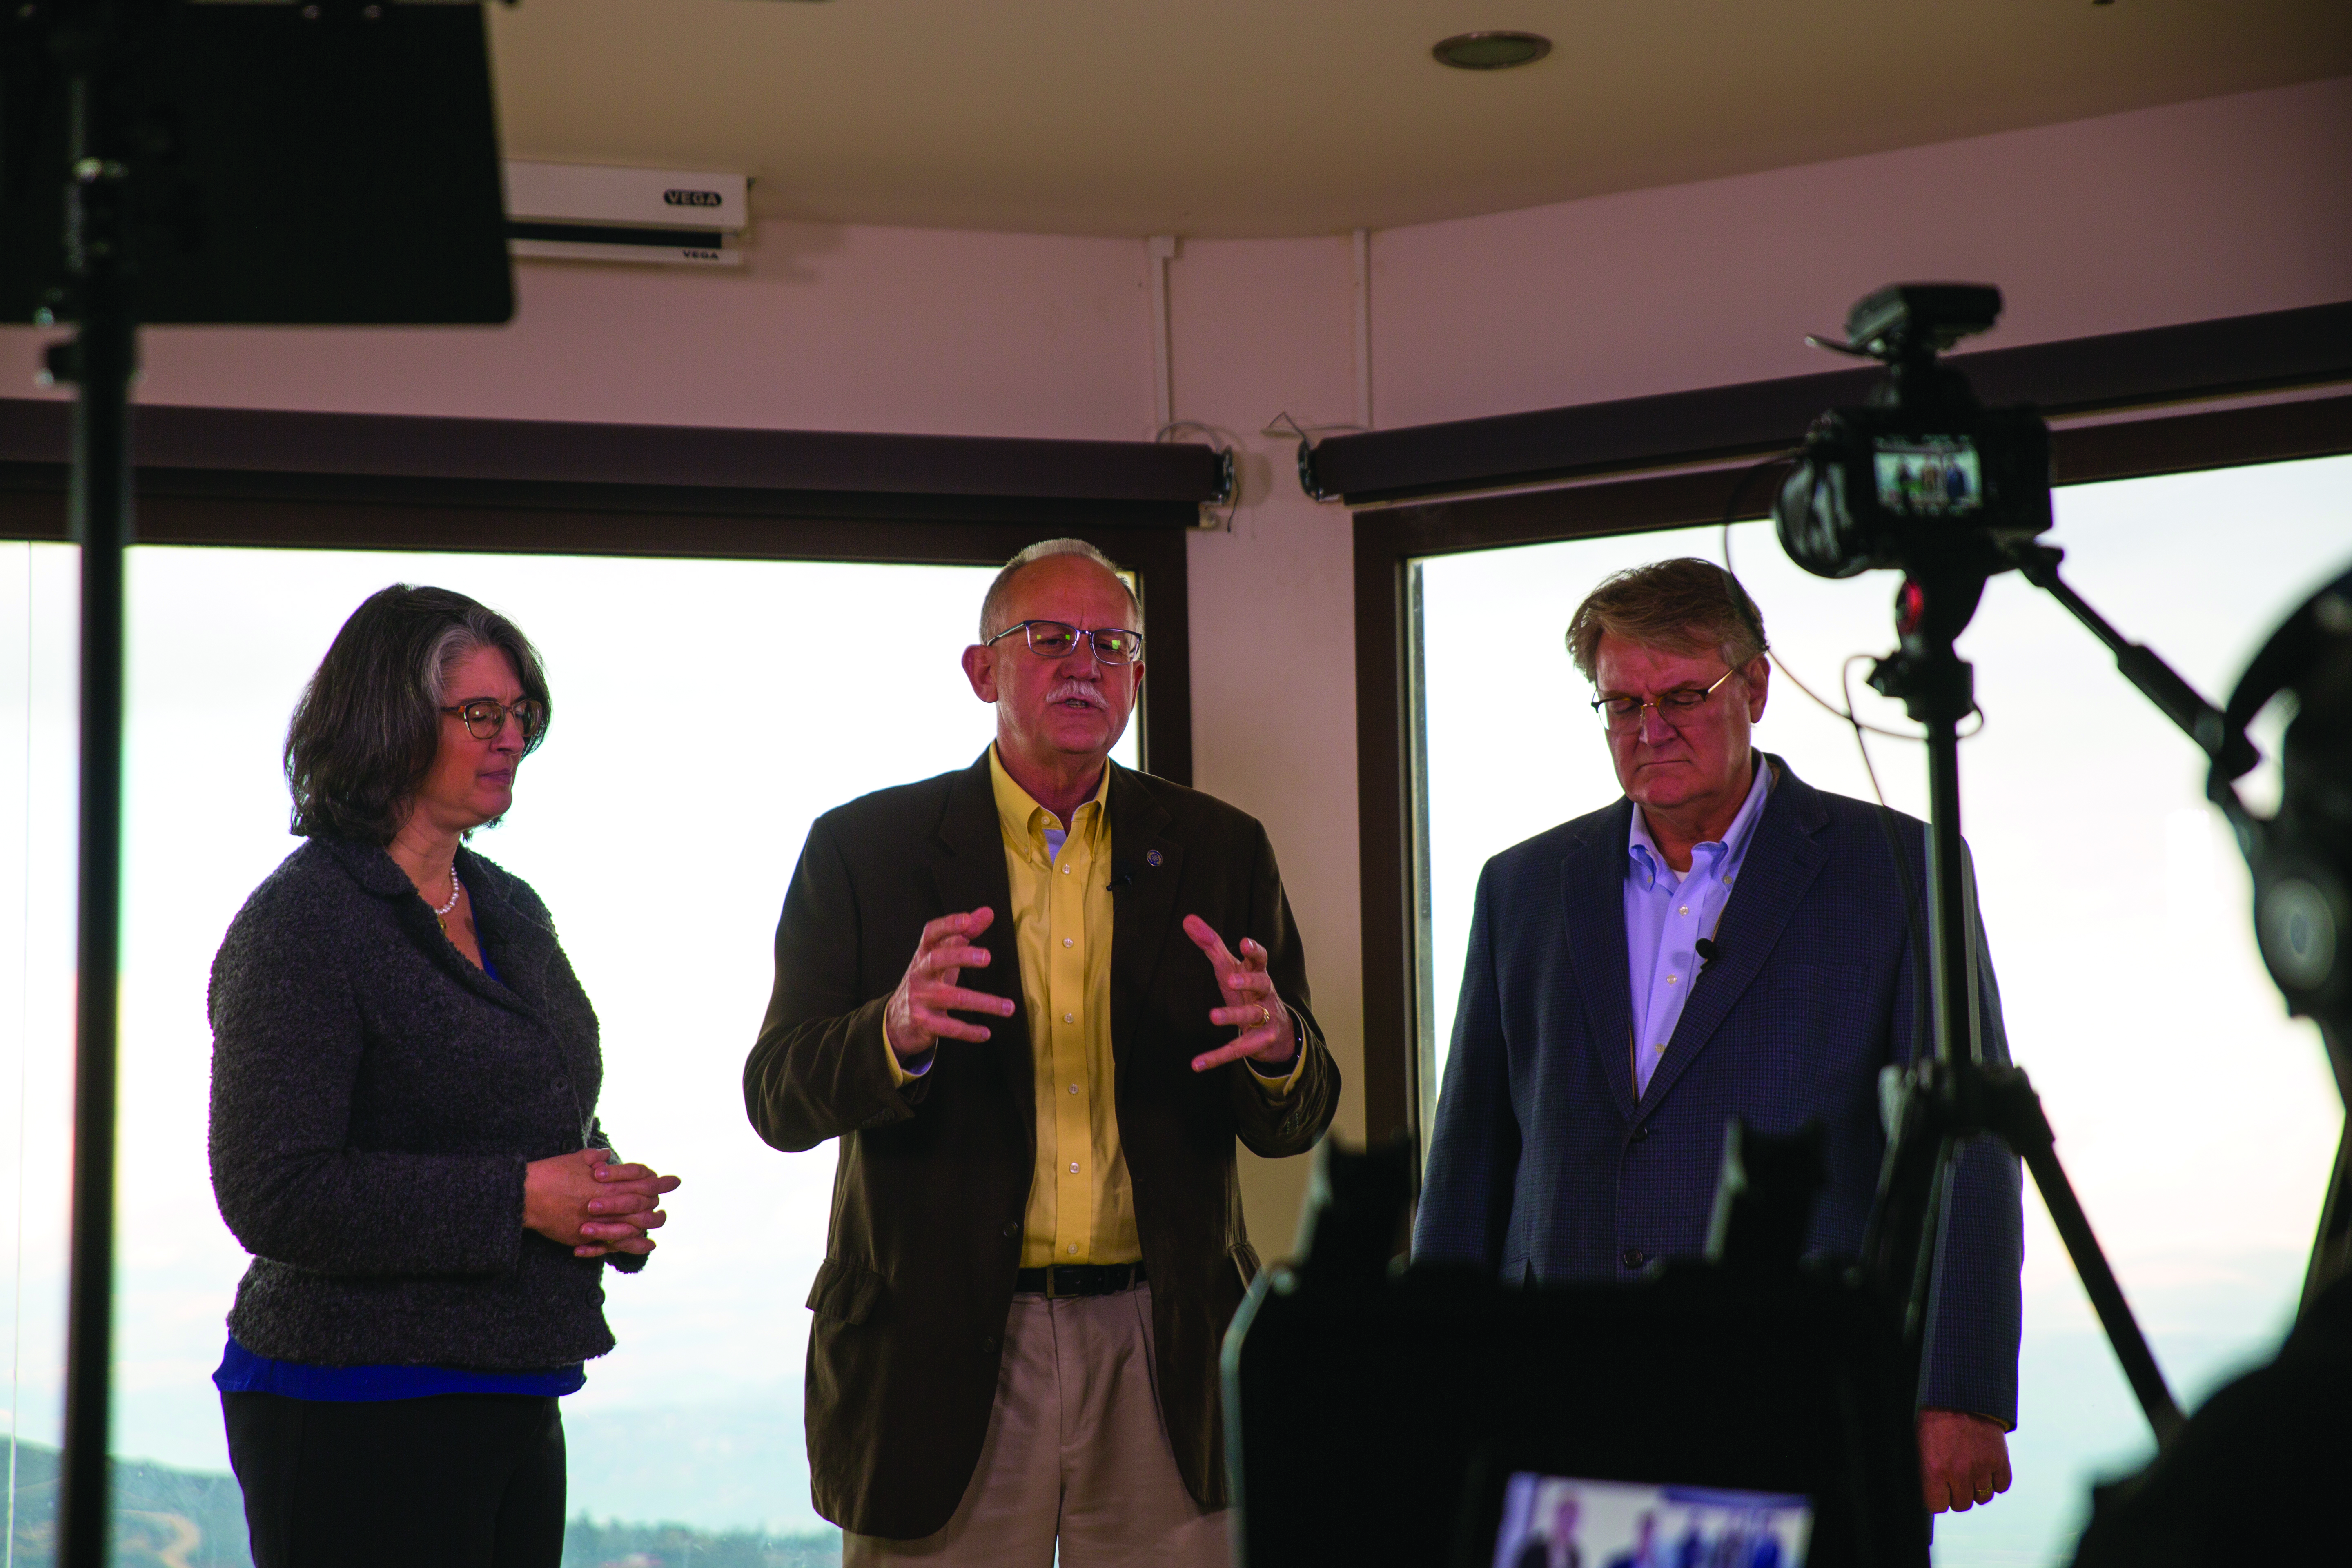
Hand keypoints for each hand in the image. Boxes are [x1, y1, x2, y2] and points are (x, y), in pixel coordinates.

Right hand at [524, 1146, 681, 1258]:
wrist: (525, 1196)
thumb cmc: (549, 1174)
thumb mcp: (575, 1159)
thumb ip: (595, 1158)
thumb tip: (606, 1156)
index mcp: (605, 1182)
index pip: (641, 1181)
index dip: (660, 1181)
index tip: (675, 1181)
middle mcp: (605, 1202)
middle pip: (642, 1204)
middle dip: (659, 1200)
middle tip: (668, 1199)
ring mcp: (597, 1222)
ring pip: (634, 1225)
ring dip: (651, 1222)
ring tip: (661, 1218)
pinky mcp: (585, 1236)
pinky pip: (616, 1244)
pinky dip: (634, 1244)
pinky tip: (647, 1243)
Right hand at [884, 908, 1015, 1058]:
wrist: (896, 1020)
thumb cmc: (928, 981)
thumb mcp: (942, 958)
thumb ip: (964, 935)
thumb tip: (988, 911)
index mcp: (924, 955)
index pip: (931, 934)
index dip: (948, 925)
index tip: (968, 920)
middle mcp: (919, 974)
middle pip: (938, 960)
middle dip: (961, 956)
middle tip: (987, 956)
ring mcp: (919, 999)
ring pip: (953, 998)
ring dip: (984, 1002)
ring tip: (1009, 1007)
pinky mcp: (923, 1023)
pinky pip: (949, 1027)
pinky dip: (969, 1031)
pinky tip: (986, 1033)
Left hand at [1183, 915, 1296, 1072]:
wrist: (1277, 1029)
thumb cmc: (1248, 991)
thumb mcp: (1230, 968)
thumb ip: (1211, 945)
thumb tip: (1187, 919)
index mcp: (1258, 974)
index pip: (1260, 960)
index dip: (1254, 952)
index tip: (1245, 943)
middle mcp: (1265, 996)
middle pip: (1262, 985)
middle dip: (1248, 982)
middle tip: (1231, 979)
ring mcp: (1265, 1020)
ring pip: (1252, 1017)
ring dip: (1233, 1016)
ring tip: (1213, 1015)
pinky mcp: (1258, 1043)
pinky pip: (1237, 1050)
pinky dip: (1216, 1057)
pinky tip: (1196, 1064)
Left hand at [1918, 1408, 2010, 1512]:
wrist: (1957, 1393)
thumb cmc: (1933, 1417)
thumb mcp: (1919, 1444)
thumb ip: (1925, 1471)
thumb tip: (1930, 1492)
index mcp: (1934, 1469)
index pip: (1938, 1506)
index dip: (1938, 1498)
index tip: (1938, 1491)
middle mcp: (1959, 1472)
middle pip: (1962, 1505)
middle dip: (1957, 1495)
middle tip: (1954, 1481)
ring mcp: (1982, 1466)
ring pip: (1983, 1498)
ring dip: (1976, 1489)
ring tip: (1970, 1473)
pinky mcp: (2000, 1459)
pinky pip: (2002, 1486)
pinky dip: (1996, 1481)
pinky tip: (1986, 1470)